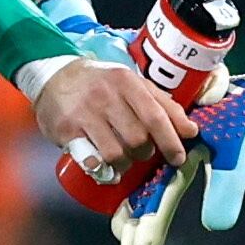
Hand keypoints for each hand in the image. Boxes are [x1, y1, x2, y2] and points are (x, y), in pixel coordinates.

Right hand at [31, 58, 196, 174]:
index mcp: (126, 83)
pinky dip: (101, 168)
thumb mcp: (132, 83)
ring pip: (116, 153)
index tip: (178, 158)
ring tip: (123, 160)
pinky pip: (91, 159)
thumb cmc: (101, 83)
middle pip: (138, 139)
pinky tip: (103, 166)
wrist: (53, 75)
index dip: (171, 141)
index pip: (156, 117)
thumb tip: (190, 130)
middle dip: (145, 153)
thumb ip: (162, 104)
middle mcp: (105, 96)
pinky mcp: (66, 130)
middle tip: (142, 153)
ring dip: (125, 163)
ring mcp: (84, 114)